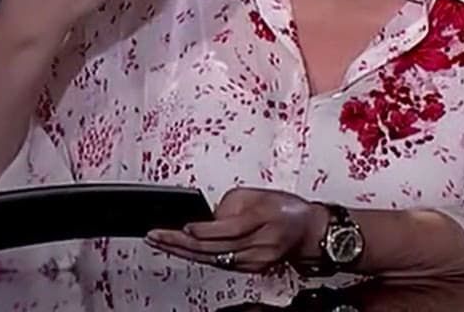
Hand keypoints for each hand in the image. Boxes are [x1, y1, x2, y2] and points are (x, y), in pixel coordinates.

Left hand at [145, 187, 328, 273]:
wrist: (307, 231)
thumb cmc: (285, 209)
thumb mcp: (258, 194)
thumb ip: (230, 204)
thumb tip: (207, 219)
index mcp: (263, 218)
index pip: (229, 229)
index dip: (204, 230)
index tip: (184, 226)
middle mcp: (259, 244)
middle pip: (215, 248)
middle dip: (181, 242)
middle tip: (156, 236)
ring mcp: (255, 260)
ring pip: (213, 259)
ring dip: (183, 252)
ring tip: (159, 242)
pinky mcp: (250, 268)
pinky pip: (220, 263)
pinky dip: (198, 257)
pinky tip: (180, 251)